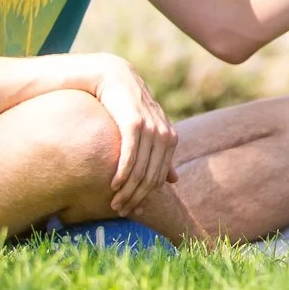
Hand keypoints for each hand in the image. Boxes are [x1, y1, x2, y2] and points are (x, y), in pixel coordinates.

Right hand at [87, 56, 176, 215]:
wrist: (114, 77)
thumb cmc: (128, 107)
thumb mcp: (148, 130)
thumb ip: (160, 154)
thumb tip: (174, 181)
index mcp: (170, 137)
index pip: (161, 176)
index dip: (147, 196)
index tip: (134, 210)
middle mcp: (164, 133)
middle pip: (152, 176)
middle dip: (137, 197)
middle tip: (122, 211)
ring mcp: (150, 128)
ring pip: (141, 169)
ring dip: (128, 190)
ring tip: (115, 204)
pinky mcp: (133, 122)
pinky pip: (130, 154)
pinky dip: (123, 172)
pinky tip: (114, 185)